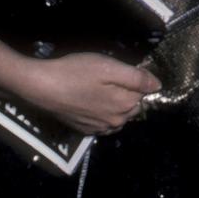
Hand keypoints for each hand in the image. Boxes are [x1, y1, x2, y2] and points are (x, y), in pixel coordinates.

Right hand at [22, 53, 160, 134]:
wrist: (41, 87)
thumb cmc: (76, 72)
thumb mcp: (109, 67)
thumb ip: (136, 78)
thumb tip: (158, 86)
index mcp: (126, 106)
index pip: (143, 93)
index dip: (133, 80)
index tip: (117, 70)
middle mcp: (116, 122)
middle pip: (131, 106)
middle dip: (125, 93)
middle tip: (105, 78)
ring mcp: (99, 128)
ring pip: (117, 115)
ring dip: (113, 104)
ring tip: (96, 88)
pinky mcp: (84, 130)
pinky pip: (102, 122)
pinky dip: (100, 113)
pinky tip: (88, 101)